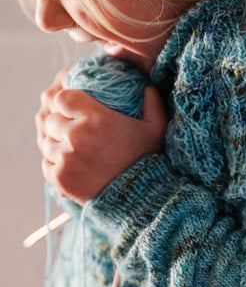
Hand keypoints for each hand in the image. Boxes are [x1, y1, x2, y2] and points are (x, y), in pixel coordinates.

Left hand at [35, 69, 167, 205]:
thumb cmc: (149, 160)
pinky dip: (55, 162)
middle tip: (76, 130)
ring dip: (57, 143)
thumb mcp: (157, 128)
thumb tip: (147, 88)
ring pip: (47, 142)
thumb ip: (152, 103)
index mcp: (95, 118)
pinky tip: (70, 164)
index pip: (62, 98)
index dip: (67, 101)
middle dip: (61, 122)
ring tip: (73, 149)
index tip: (75, 108)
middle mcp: (76, 136)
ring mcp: (65, 159)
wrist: (141, 199)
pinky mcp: (60, 178)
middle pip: (52, 119)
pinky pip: (47, 163)